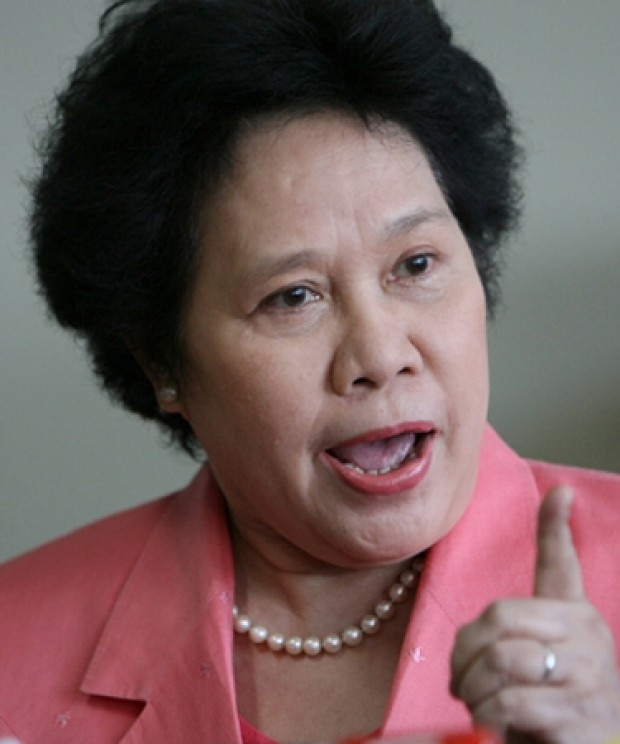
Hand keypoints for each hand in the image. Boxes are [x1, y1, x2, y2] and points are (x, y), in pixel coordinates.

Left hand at [450, 485, 619, 742]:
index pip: (563, 564)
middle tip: (458, 676)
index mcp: (574, 615)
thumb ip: (512, 631)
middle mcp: (587, 637)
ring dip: (472, 686)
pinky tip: (490, 719)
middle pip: (500, 618)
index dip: (556, 526)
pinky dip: (485, 713)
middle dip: (464, 651)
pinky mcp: (577, 718)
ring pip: (500, 661)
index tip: (560, 492)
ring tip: (474, 699)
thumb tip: (477, 632)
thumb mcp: (539, 657)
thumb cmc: (552, 699)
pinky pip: (509, 701)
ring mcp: (587, 677)